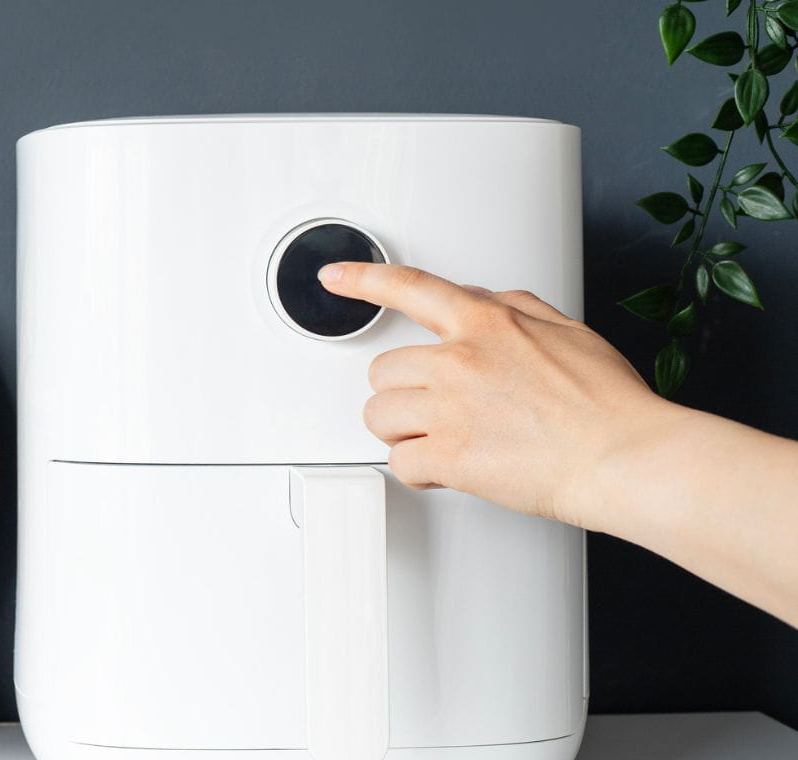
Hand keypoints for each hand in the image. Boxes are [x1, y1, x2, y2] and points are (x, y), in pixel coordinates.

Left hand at [318, 262, 677, 527]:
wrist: (624, 456)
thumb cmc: (607, 404)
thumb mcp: (567, 330)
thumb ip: (515, 308)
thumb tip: (478, 297)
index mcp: (487, 324)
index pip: (410, 288)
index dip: (364, 280)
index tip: (336, 278)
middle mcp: (460, 360)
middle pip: (383, 370)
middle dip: (404, 393)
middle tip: (439, 411)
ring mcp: (450, 408)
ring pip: (379, 415)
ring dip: (402, 431)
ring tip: (442, 440)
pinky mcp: (448, 455)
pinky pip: (400, 462)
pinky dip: (418, 471)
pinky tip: (448, 469)